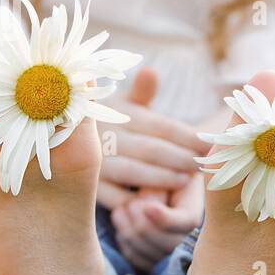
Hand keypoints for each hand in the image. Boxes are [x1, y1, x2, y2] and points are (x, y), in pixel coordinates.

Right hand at [97, 68, 208, 209]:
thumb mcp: (123, 104)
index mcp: (119, 113)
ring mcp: (95, 161)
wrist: (64, 140)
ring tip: (185, 181)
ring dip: (162, 178)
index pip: (161, 125)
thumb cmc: (109, 122)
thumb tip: (150, 72)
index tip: (209, 145)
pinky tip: (156, 203)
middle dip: (180, 158)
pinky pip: (114, 196)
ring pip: (133, 172)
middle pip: (151, 149)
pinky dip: (136, 200)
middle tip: (203, 166)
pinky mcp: (88, 186)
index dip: (188, 137)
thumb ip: (142, 93)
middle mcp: (105, 135)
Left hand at [111, 172, 205, 271]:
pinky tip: (121, 227)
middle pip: (170, 244)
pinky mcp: (154, 256)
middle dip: (145, 227)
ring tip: (119, 211)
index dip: (166, 219)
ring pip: (153, 255)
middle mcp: (188, 234)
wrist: (152, 178)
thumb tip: (148, 208)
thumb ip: (158, 185)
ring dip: (132, 234)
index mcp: (193, 209)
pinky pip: (140, 260)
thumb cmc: (156, 169)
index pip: (187, 222)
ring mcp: (171, 248)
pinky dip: (127, 245)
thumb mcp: (160, 170)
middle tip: (129, 206)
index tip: (148, 207)